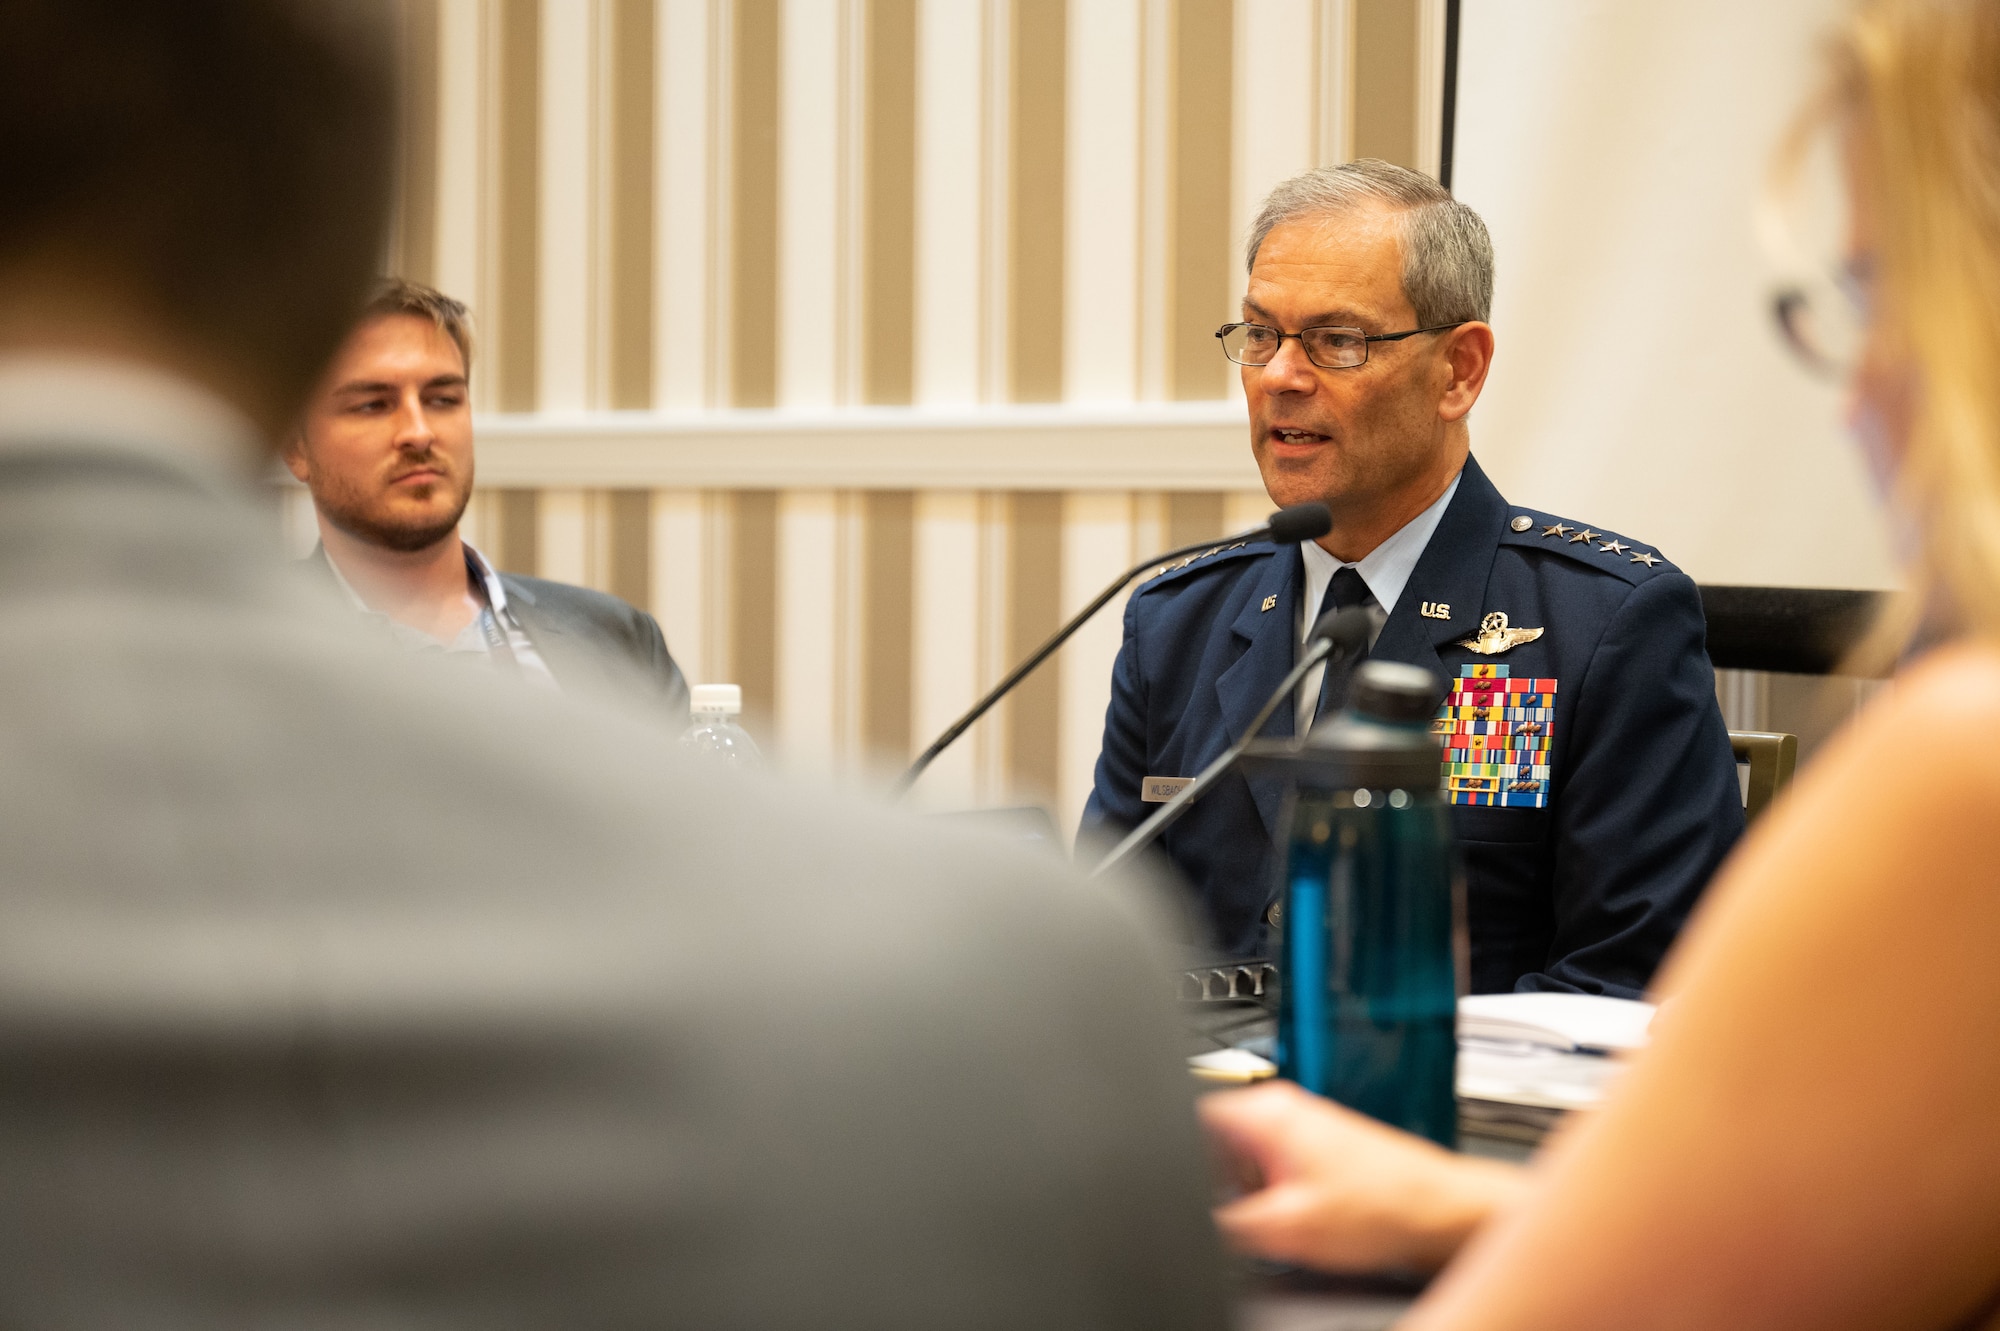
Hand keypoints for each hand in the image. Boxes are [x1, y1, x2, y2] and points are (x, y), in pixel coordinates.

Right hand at [1199, 1080, 1528, 1273]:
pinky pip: (1269, 1165)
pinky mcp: (1316, 1144)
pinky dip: (1268, 1191)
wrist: (1440, 1213)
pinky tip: (1293, 1217)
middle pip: (1214, 1139)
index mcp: (1266, 1111)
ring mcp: (1301, 1123)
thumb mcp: (1284, 1227)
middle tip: (1232, 1215)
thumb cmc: (1384, 1208)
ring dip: (1243, 1189)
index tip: (1184, 1188)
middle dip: (1214, 1180)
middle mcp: (1282, 1107)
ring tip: (1272, 1219)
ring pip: (1241, 1155)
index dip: (1178, 1156)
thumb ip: (1224, 1220)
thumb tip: (1190, 1219)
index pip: (1188, 1114)